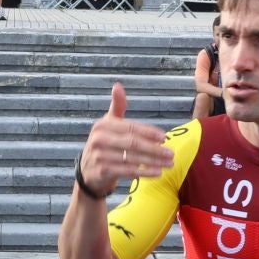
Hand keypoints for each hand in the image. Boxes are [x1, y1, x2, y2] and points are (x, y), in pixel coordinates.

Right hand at [78, 83, 173, 197]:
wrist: (88, 172)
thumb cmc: (104, 144)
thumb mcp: (108, 123)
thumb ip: (117, 106)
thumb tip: (117, 85)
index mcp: (103, 125)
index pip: (131, 127)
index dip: (149, 132)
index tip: (164, 137)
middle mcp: (99, 139)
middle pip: (133, 143)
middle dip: (155, 149)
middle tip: (171, 153)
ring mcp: (100, 156)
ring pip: (133, 159)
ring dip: (153, 162)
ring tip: (169, 164)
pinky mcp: (103, 171)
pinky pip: (128, 171)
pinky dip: (144, 172)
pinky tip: (157, 172)